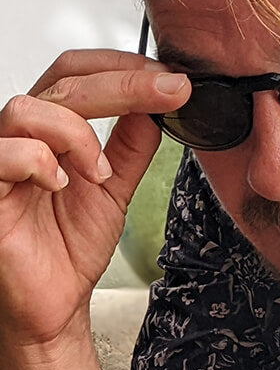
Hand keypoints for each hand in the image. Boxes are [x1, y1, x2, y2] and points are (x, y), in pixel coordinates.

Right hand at [0, 49, 189, 345]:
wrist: (54, 302)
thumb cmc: (70, 247)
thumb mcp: (115, 188)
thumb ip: (132, 145)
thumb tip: (159, 104)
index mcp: (50, 128)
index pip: (77, 72)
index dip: (123, 67)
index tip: (172, 81)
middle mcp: (21, 135)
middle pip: (64, 81)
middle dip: (124, 84)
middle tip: (169, 92)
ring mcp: (0, 158)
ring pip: (30, 108)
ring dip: (78, 134)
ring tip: (101, 173)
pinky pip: (6, 152)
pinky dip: (41, 162)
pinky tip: (61, 185)